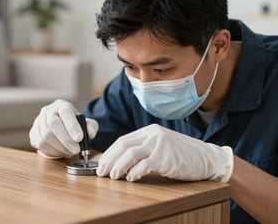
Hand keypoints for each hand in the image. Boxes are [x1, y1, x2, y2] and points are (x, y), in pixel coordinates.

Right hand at [29, 99, 98, 158]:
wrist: (60, 129)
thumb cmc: (74, 126)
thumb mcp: (86, 124)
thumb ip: (91, 127)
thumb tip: (90, 133)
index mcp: (62, 106)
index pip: (65, 112)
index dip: (72, 125)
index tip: (80, 138)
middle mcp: (48, 111)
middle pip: (53, 124)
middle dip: (66, 140)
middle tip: (76, 150)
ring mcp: (38, 121)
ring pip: (46, 136)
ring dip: (60, 147)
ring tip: (70, 151)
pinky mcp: (33, 132)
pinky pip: (40, 144)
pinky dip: (52, 151)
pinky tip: (60, 151)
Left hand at [96, 124, 232, 182]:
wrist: (208, 158)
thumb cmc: (183, 155)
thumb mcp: (161, 146)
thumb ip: (144, 149)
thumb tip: (121, 162)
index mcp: (149, 131)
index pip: (123, 140)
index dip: (109, 153)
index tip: (101, 164)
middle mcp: (153, 134)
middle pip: (123, 145)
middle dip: (109, 160)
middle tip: (101, 172)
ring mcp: (160, 144)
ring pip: (131, 153)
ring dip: (118, 166)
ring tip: (112, 176)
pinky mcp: (166, 157)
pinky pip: (145, 164)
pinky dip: (135, 172)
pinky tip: (130, 178)